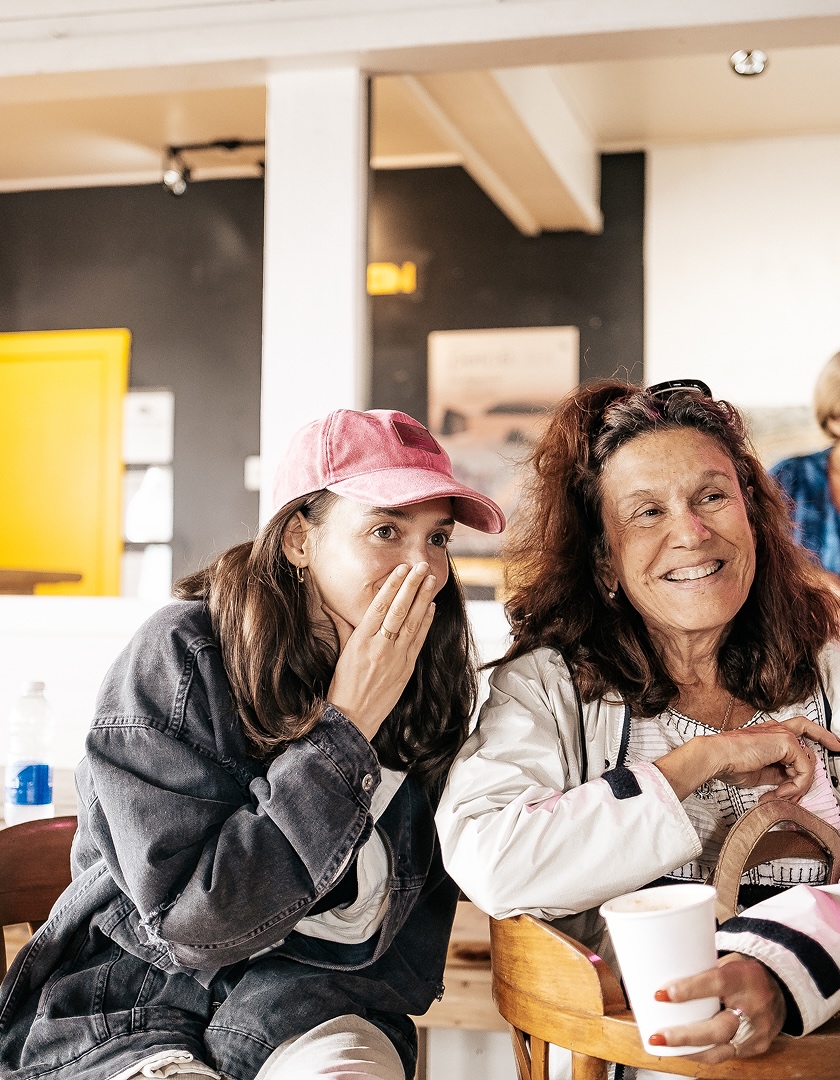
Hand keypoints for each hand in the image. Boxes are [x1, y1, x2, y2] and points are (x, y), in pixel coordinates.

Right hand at [325, 562, 436, 740]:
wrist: (354, 717)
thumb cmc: (344, 685)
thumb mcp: (342, 652)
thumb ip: (341, 626)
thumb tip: (330, 605)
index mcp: (361, 640)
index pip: (379, 606)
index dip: (392, 586)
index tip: (400, 569)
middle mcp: (380, 646)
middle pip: (398, 610)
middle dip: (411, 586)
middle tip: (421, 566)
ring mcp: (396, 657)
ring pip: (412, 622)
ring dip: (423, 599)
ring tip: (431, 579)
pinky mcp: (407, 668)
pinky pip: (418, 640)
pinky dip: (426, 622)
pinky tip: (432, 607)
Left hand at [649, 953, 784, 1060]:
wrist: (780, 986)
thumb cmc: (744, 970)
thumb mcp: (727, 959)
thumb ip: (702, 969)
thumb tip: (661, 971)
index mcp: (745, 977)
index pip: (717, 983)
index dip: (689, 990)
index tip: (662, 994)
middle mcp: (755, 1006)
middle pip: (719, 1027)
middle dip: (685, 1035)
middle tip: (658, 1035)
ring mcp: (759, 1030)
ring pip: (722, 1048)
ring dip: (689, 1050)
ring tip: (663, 1044)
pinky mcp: (758, 1046)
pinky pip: (727, 1055)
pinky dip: (703, 1054)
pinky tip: (683, 1051)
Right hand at [655, 715, 839, 801]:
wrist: (717, 756)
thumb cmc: (729, 763)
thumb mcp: (760, 771)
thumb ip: (777, 772)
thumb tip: (789, 782)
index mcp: (769, 733)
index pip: (800, 730)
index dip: (819, 734)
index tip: (834, 743)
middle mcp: (777, 729)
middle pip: (810, 738)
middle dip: (817, 758)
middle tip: (818, 769)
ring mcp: (783, 734)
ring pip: (808, 762)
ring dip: (798, 786)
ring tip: (781, 796)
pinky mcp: (786, 742)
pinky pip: (804, 769)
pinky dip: (795, 785)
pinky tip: (780, 792)